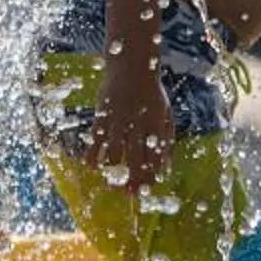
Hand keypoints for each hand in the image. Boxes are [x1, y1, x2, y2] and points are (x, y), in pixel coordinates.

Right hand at [97, 64, 177, 198]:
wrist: (132, 66)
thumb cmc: (151, 93)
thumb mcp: (166, 114)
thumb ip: (168, 141)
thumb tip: (166, 170)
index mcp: (157, 125)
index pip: (155, 157)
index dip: (151, 176)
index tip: (146, 190)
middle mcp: (138, 125)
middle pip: (136, 160)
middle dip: (133, 180)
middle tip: (129, 194)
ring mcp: (119, 120)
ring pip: (115, 153)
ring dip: (113, 171)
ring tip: (112, 182)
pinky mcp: (103, 114)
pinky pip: (96, 140)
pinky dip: (93, 155)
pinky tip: (92, 167)